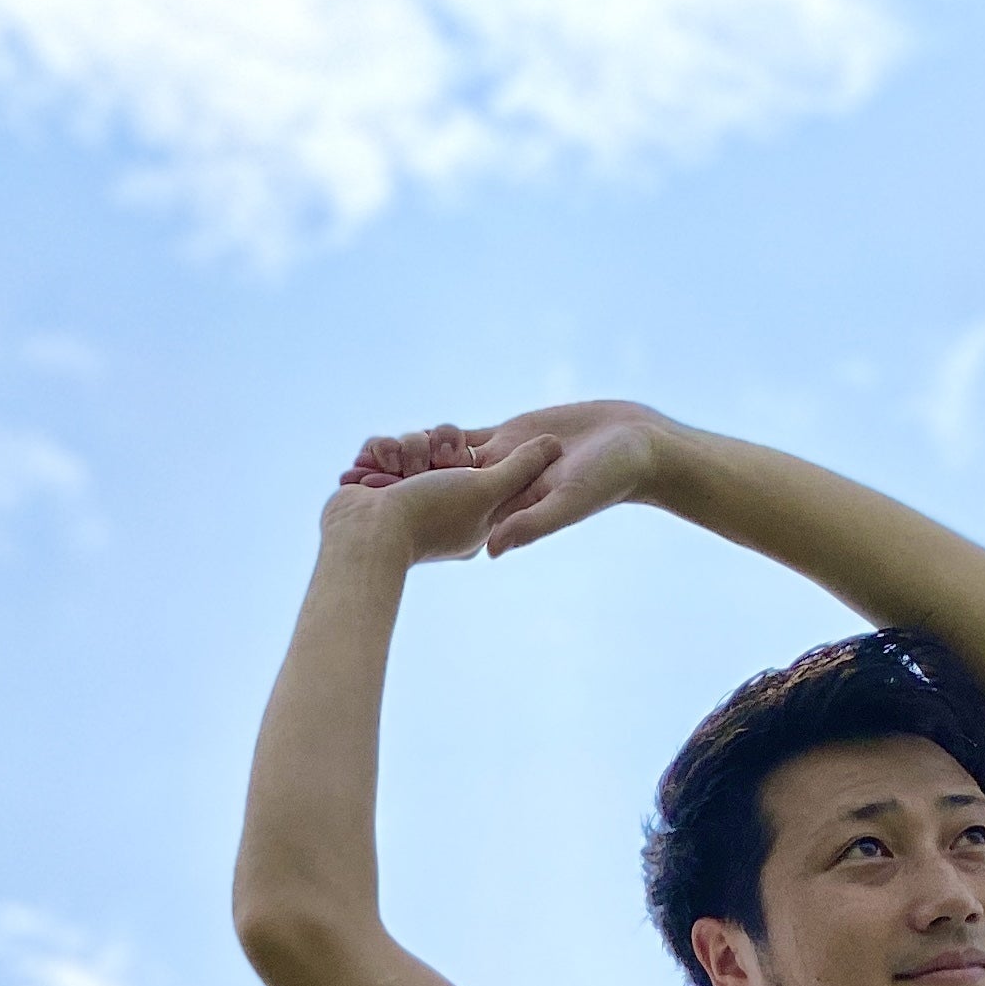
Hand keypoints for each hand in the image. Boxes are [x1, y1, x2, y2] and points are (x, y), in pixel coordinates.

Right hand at [320, 428, 560, 565]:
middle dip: (431, 446)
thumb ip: (521, 468)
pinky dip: (377, 453)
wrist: (364, 537)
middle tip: (426, 461)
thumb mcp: (485, 490)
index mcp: (474, 513)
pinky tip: (370, 470)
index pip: (481, 461)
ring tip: (394, 471)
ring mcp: (406, 494)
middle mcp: (442, 504)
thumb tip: (555, 446)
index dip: (463, 449)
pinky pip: (384, 447)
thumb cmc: (428, 517)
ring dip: (402, 448)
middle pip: (445, 446)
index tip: (455, 454)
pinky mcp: (378, 484)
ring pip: (414, 441)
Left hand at [345, 401, 677, 559]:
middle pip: (437, 488)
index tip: (372, 506)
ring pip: (444, 462)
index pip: (447, 511)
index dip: (413, 509)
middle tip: (349, 479)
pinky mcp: (508, 438)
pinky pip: (464, 438)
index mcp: (502, 512)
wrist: (635, 447)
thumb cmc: (609, 481)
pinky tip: (401, 433)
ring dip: (408, 458)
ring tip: (364, 453)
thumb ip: (531, 525)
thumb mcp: (568, 503)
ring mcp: (499, 465)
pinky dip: (435, 436)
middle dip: (396, 483)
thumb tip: (492, 552)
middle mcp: (495, 493)